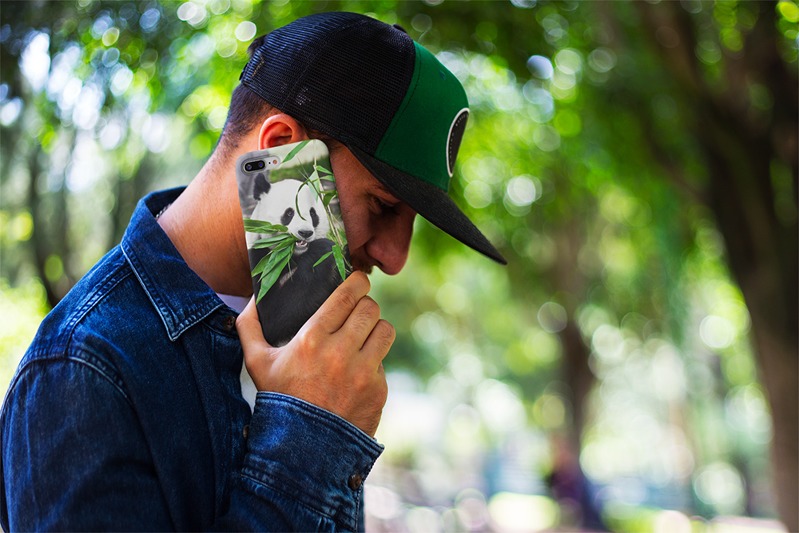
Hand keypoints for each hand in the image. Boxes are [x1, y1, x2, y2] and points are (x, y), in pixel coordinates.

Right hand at [236, 272, 393, 436]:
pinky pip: (384, 362)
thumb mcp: (256, 362)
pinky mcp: (378, 390)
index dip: (357, 282)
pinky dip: (373, 362)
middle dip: (365, 305)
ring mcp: (363, 372)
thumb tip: (254, 296)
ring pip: (385, 330)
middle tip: (358, 310)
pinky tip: (357, 371)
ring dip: (375, 329)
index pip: (348, 295)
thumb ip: (249, 325)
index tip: (358, 281)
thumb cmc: (278, 400)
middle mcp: (341, 353)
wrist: (302, 450)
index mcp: (312, 339)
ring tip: (364, 335)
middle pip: (370, 309)